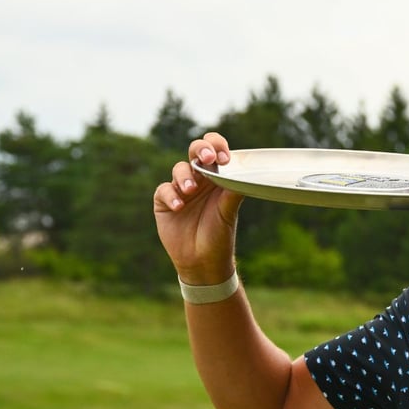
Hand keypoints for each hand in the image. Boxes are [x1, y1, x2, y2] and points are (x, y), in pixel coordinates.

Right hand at [153, 132, 244, 284]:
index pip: (215, 150)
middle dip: (200, 150)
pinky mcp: (164, 201)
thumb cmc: (220, 236)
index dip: (217, 146)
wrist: (202, 262)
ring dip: (185, 177)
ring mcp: (181, 189)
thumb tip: (244, 175)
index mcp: (217, 177)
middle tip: (207, 159)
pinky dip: (171, 195)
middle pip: (195, 151)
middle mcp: (199, 179)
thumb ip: (234, 191)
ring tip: (191, 191)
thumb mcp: (229, 212)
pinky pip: (164, 189)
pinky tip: (179, 206)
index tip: (223, 158)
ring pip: (179, 169)